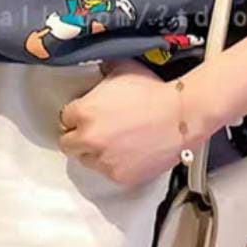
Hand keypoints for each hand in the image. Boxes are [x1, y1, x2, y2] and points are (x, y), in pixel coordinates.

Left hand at [58, 57, 216, 186]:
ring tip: (114, 141)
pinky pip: (108, 172)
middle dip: (78, 137)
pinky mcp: (120, 176)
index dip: (76, 115)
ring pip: (87, 160)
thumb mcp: (123, 69)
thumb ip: (102, 71)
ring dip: (95, 152)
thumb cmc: (154, 91)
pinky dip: (114, 164)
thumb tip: (98, 70)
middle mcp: (89, 138)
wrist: (182, 115)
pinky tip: (128, 151)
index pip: (65, 117)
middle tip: (94, 131)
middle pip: (68, 143)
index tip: (85, 115)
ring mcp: (104, 160)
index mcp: (84, 111)